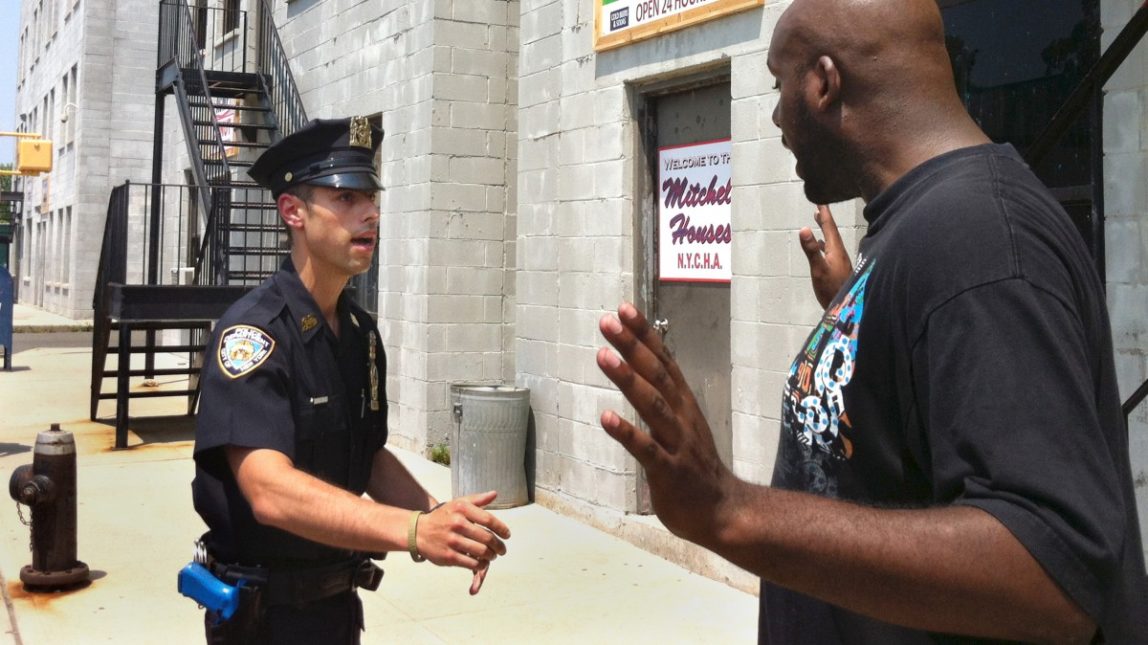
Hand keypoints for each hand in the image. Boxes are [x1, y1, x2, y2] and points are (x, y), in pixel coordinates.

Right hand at [414, 491, 509, 594]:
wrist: (418, 532)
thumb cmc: (443, 517)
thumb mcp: (458, 504)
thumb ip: (477, 499)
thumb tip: (494, 494)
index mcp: (462, 509)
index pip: (488, 519)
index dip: (501, 528)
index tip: (507, 535)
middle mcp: (457, 523)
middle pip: (487, 538)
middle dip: (498, 546)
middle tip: (502, 550)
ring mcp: (452, 541)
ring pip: (481, 552)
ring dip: (491, 556)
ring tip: (492, 555)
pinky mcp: (449, 556)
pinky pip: (472, 563)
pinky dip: (481, 564)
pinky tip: (482, 562)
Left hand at [596, 303, 734, 547]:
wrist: (724, 512)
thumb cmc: (695, 468)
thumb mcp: (683, 424)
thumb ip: (665, 399)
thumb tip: (643, 369)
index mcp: (684, 404)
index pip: (663, 361)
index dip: (644, 335)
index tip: (624, 308)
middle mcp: (682, 417)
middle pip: (656, 375)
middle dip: (632, 346)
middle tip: (608, 321)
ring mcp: (677, 444)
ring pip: (653, 406)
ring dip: (628, 379)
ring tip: (604, 356)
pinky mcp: (669, 472)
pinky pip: (647, 450)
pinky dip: (627, 432)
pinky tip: (606, 418)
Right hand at [798, 204, 852, 308]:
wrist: (847, 308)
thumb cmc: (831, 288)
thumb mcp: (819, 269)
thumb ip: (811, 250)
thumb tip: (803, 229)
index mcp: (835, 249)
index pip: (829, 227)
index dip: (824, 214)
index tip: (820, 201)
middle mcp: (839, 252)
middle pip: (832, 231)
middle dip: (825, 219)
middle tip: (819, 207)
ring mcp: (840, 260)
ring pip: (832, 240)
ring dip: (825, 230)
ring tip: (819, 221)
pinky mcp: (838, 268)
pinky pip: (830, 249)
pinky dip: (825, 243)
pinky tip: (821, 246)